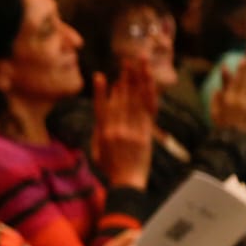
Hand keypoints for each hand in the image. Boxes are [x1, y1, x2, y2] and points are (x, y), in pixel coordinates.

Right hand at [92, 60, 155, 189]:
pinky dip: (149, 95)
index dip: (101, 91)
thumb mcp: (96, 152)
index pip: (101, 107)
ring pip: (135, 101)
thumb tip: (101, 116)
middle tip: (125, 62)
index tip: (100, 76)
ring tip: (137, 65)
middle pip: (120, 100)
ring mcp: (134, 131)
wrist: (128, 183)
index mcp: (103, 134)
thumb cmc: (110, 169)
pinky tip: (149, 83)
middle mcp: (118, 130)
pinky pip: (149, 110)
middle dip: (123, 79)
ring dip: (136, 80)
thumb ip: (97, 132)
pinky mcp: (147, 133)